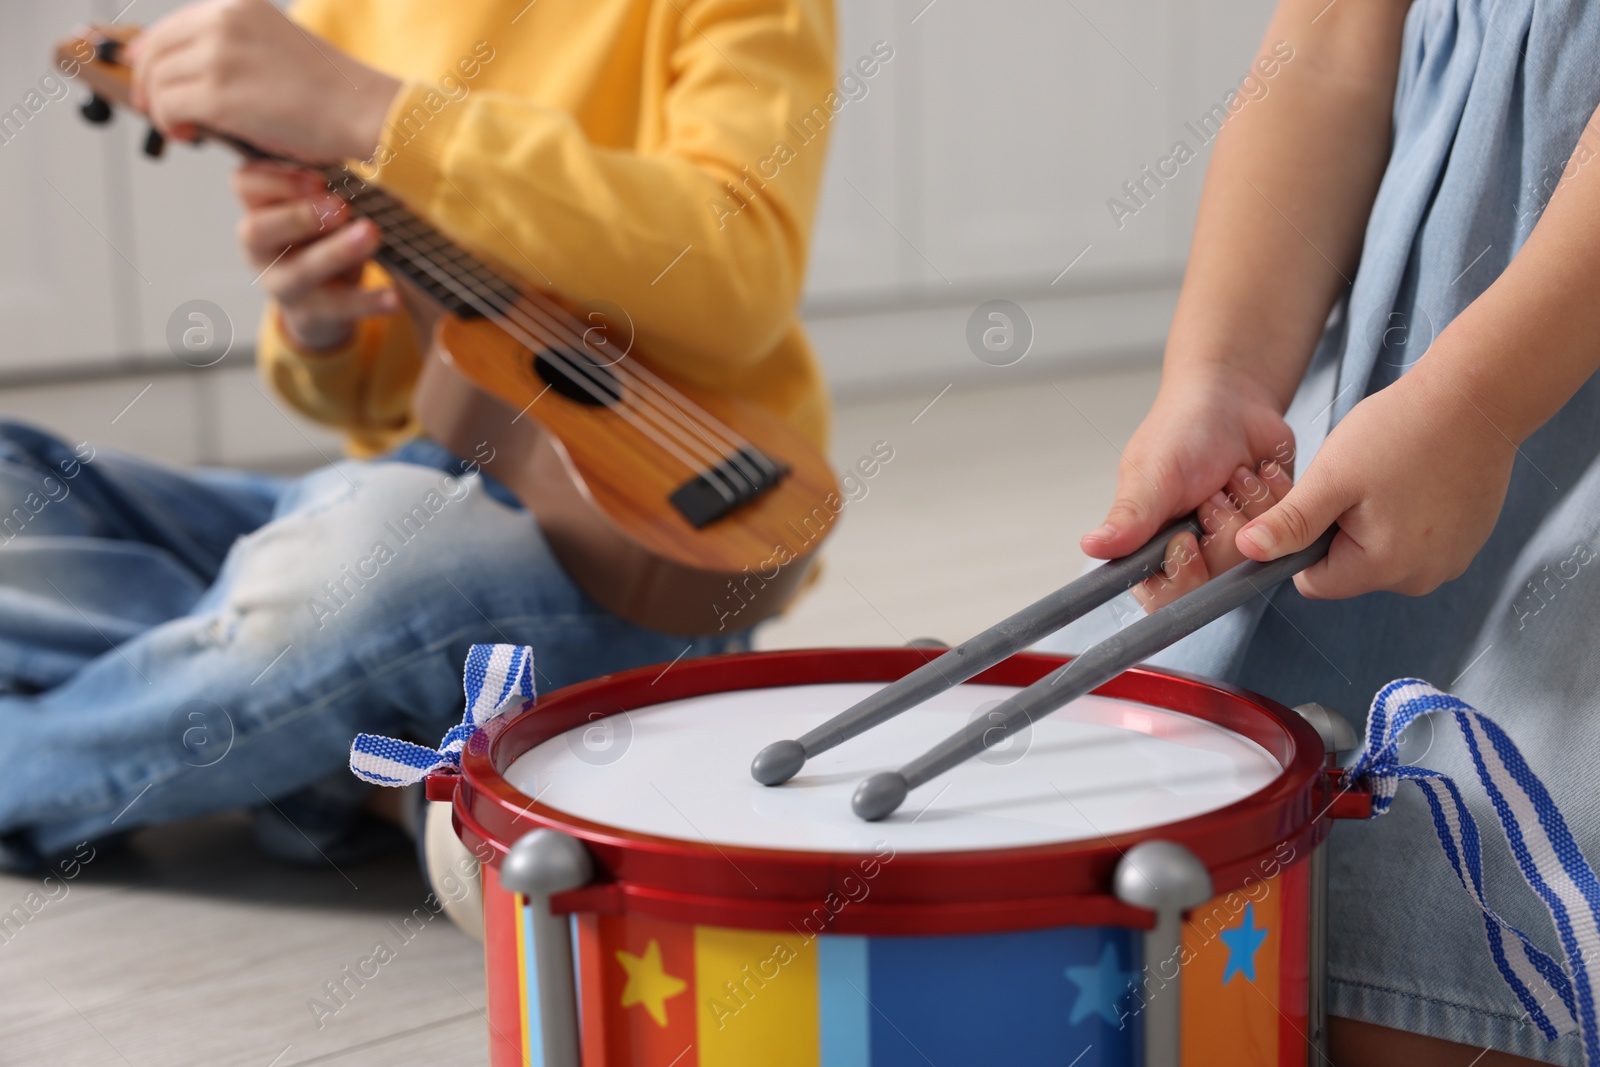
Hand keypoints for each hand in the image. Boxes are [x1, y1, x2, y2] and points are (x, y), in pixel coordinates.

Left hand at [127, 0, 398, 162]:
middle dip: (145, 82)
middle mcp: (222, 23)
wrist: (363, 109)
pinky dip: (170, 124)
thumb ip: (236, 48)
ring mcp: (218, 57)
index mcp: (238, 7)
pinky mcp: (217, 95)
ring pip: (156, 80)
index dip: (150, 52)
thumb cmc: (332, 93)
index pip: (173, 25)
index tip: (146, 76)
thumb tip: (197, 72)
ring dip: (161, 108)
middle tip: (153, 108)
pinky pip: (167, 107)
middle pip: (154, 50)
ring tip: (184, 128)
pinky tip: (189, 134)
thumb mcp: (277, 47)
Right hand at [234, 162, 398, 350]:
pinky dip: (366, 302)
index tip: (317, 179)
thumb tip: (369, 139)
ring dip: (336, 252)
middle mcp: (260, 247)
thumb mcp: (318, 204)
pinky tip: (393, 297)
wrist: (322, 304)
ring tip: (371, 236)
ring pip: (298, 271)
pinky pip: (335, 309)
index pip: (244, 185)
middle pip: (258, 229)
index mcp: (259, 208)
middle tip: (341, 207)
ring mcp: (280, 283)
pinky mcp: (307, 313)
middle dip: (300, 216)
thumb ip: (327, 179)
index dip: (275, 180)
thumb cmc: (321, 238)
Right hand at [1081, 366, 1297, 609]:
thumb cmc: (1182, 430)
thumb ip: (1129, 517)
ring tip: (1234, 475)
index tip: (1187, 540)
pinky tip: (1260, 474)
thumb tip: (1093, 546)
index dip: (1181, 576)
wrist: (1231, 399)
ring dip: (1249, 508)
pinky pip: (1288, 535)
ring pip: (1254, 557)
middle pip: (1215, 581)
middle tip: (1211, 494)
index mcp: (1150, 547)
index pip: (1162, 597)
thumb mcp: (1151, 473)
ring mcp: (1233, 544)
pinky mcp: (1271, 530)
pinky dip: (1276, 498)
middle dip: (1221, 530)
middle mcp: (1191, 553)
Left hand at [1235, 363, 1517, 598]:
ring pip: (1379, 555)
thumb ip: (1290, 522)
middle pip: (1348, 570)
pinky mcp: (1466, 543)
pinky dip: (1405, 516)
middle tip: (1355, 481)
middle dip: (1338, 530)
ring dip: (1371, 522)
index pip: (1313, 582)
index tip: (1318, 500)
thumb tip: (1247, 551)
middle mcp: (1420, 579)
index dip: (1302, 543)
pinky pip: (1414, 542)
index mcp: (1383, 569)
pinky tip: (1414, 478)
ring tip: (1388, 476)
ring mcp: (1449, 562)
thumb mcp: (1333, 476)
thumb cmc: (1402, 431)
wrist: (1478, 398)